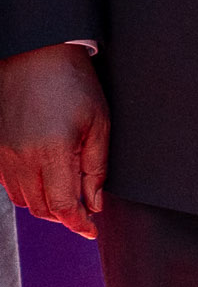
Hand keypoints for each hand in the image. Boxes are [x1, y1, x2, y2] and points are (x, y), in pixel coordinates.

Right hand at [0, 45, 107, 237]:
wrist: (35, 56)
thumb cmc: (72, 84)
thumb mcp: (99, 123)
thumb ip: (96, 167)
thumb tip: (94, 202)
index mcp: (52, 152)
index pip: (62, 206)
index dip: (78, 223)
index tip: (91, 230)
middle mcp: (22, 158)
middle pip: (40, 208)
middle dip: (64, 217)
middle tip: (83, 213)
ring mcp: (4, 155)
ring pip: (22, 200)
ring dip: (44, 206)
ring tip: (66, 198)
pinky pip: (8, 185)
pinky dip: (27, 191)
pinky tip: (45, 182)